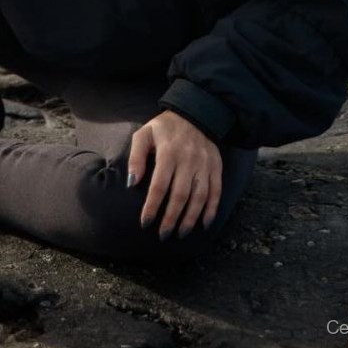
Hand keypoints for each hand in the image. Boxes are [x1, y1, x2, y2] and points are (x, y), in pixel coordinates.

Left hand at [128, 108, 221, 237]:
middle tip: (163, 234)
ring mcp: (204, 164)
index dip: (152, 207)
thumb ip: (136, 157)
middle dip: (171, 218)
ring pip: (199, 197)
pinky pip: (216, 191)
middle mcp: (188, 159)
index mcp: (168, 152)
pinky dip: (211, 210)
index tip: (145, 222)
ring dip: (190, 218)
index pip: (159, 186)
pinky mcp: (216, 167)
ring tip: (181, 233)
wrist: (194, 112)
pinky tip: (204, 224)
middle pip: (180, 195)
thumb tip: (131, 183)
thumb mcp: (144, 134)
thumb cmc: (164, 128)